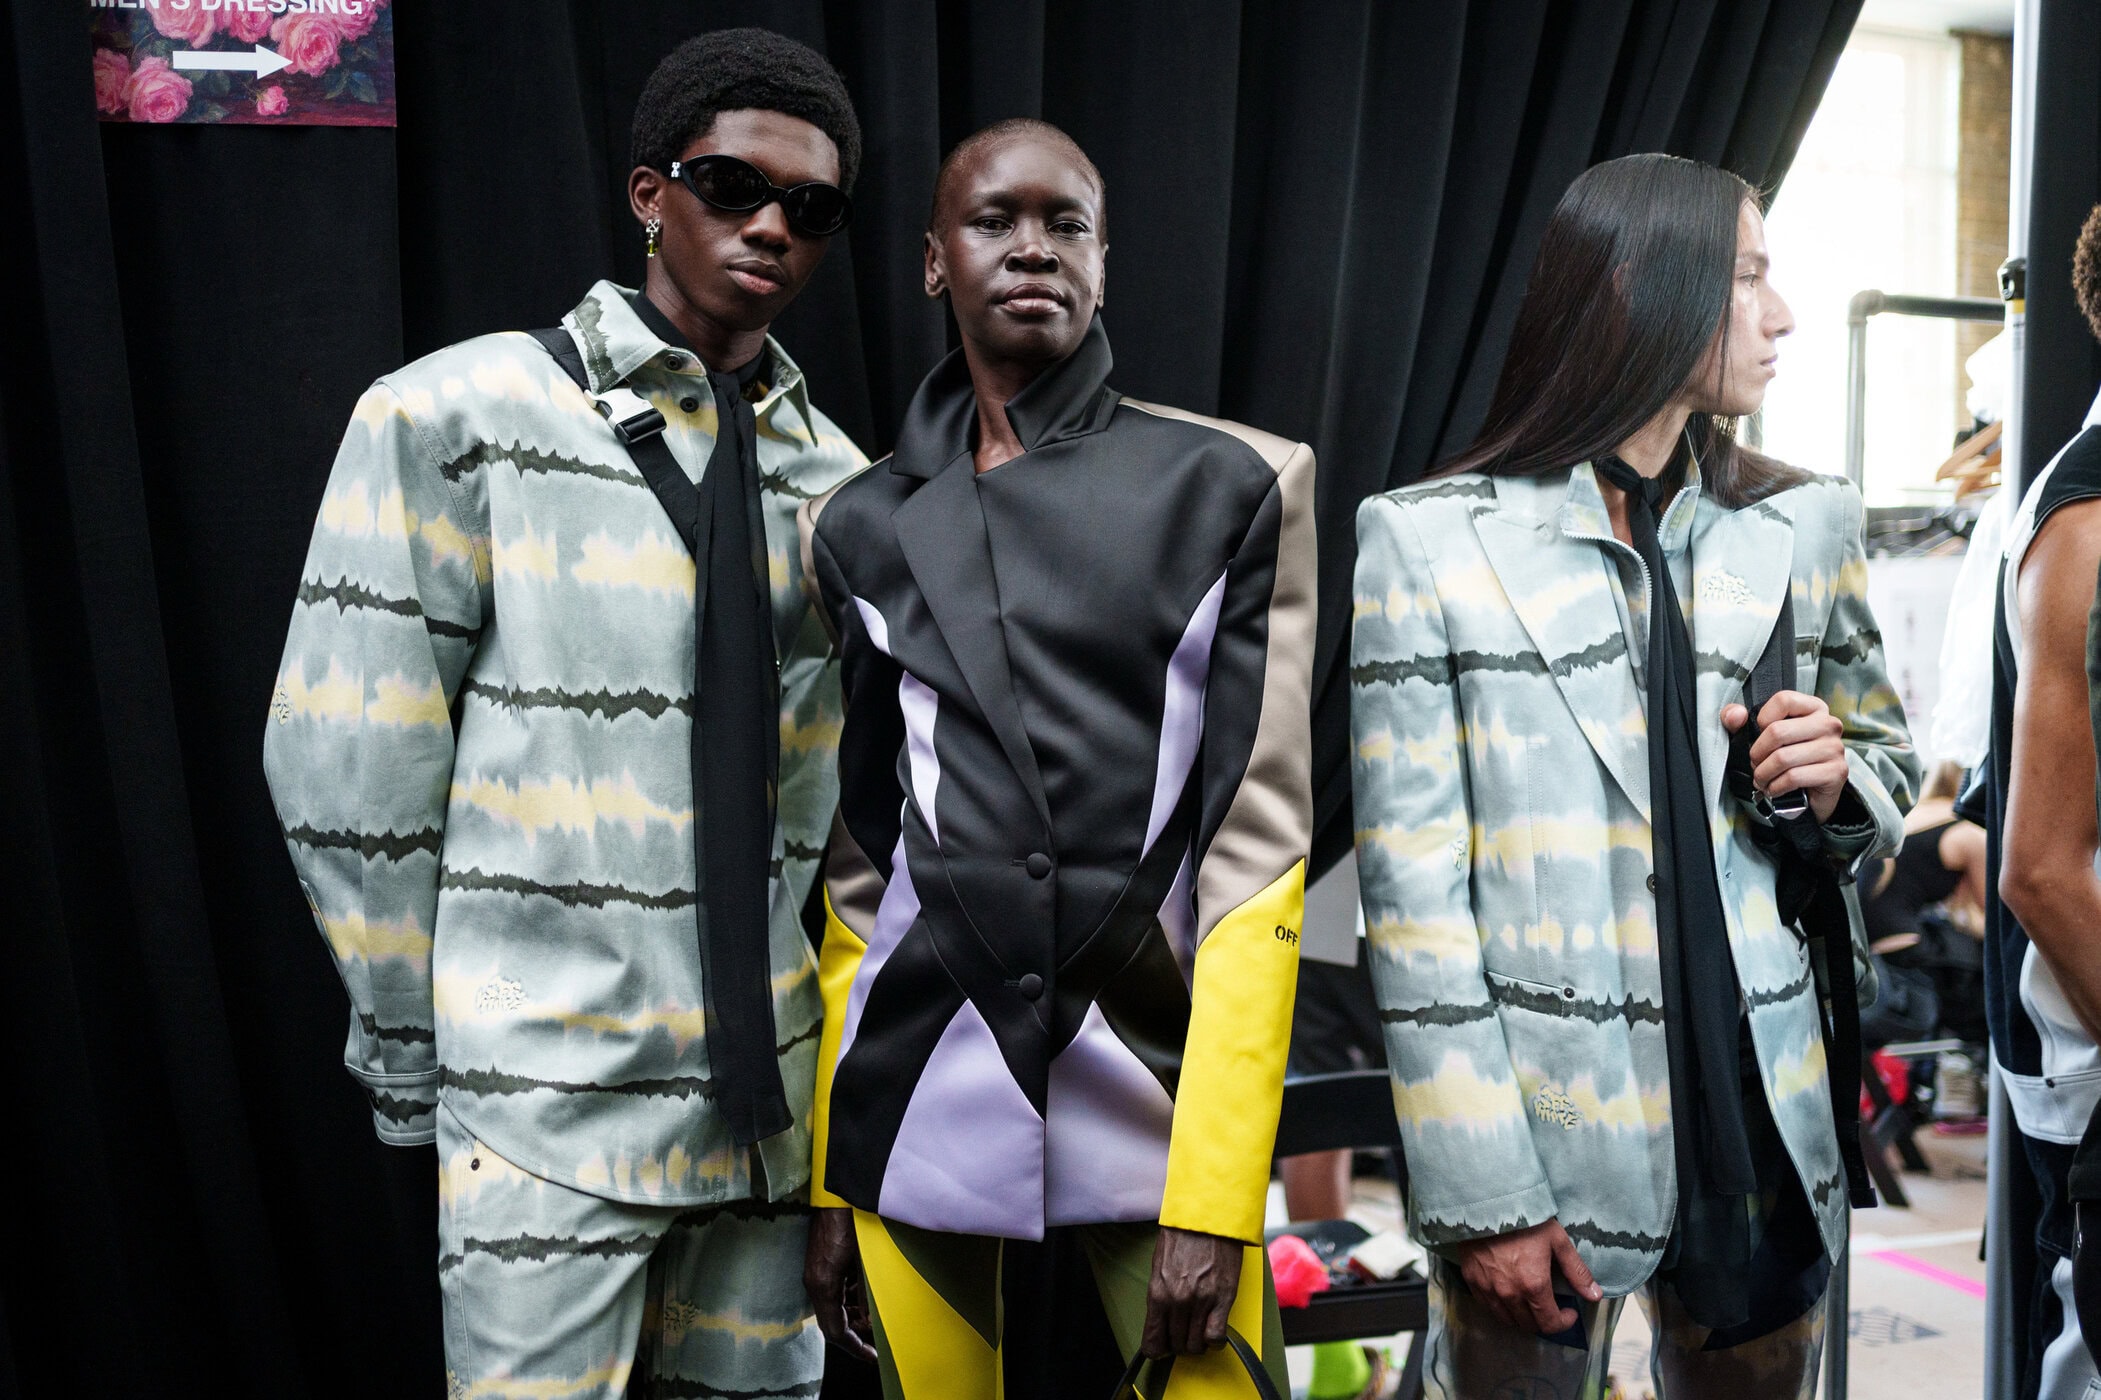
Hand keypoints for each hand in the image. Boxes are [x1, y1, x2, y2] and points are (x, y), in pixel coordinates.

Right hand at [804, 1207, 877, 1362]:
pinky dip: (849, 1301)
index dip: (854, 1347)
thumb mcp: (864, 1261)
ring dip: (852, 1317)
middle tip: (876, 1340)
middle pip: (832, 1322)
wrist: (839, 1193)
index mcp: (823, 1285)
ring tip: (874, 1320)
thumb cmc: (853, 1224)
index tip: (872, 1357)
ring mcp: (816, 1272)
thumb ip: (866, 1293)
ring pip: (833, 1308)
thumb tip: (871, 1320)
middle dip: (855, 1334)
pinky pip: (833, 1292)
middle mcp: (815, 1282)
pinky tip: (865, 1298)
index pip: (835, 1331)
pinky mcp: (821, 1263)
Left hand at [1142, 1227, 1242, 1356]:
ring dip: (1198, 1343)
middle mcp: (1177, 1302)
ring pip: (1196, 1345)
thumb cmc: (1182, 1237)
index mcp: (1157, 1294)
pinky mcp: (1223, 1299)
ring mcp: (1201, 1302)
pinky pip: (1217, 1337)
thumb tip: (1161, 1321)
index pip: (1152, 1343)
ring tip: (1199, 1329)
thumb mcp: (1159, 1267)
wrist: (1207, 1216)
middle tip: (1184, 1332)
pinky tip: (1214, 1329)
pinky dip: (1215, 1340)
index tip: (1163, 1347)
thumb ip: (1159, 1296)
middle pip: (1177, 1345)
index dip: (1158, 1349)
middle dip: (1180, 1344)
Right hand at [1451, 1219, 1601, 1332]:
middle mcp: (1510, 1295)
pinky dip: (1501, 1308)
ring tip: (1531, 1303)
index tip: (1569, 1312)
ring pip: (1507, 1320)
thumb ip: (1577, 1271)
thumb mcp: (1557, 1241)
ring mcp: (1488, 1290)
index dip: (1564, 1322)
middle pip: (1529, 1325)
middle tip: (1552, 1307)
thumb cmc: (1525, 1220)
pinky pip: (1488, 1307)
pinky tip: (1508, 1295)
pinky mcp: (1472, 1281)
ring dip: (1523, 1318)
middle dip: (1545, 1321)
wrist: (1487, 1204)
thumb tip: (1595, 1295)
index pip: (1550, 1323)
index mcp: (1534, 1286)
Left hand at [1722, 690, 1849, 822]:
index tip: (1759, 734)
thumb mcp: (1758, 735)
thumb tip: (1735, 715)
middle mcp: (1828, 724)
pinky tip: (1774, 788)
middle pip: (1778, 731)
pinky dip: (1776, 786)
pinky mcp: (1836, 772)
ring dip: (1764, 773)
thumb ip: (1738, 720)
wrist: (1810, 794)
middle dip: (1757, 753)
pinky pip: (1793, 777)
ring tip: (1762, 779)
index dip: (1763, 719)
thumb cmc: (1785, 759)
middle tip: (1755, 764)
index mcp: (1813, 708)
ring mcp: (1834, 748)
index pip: (1784, 700)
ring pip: (1783, 758)